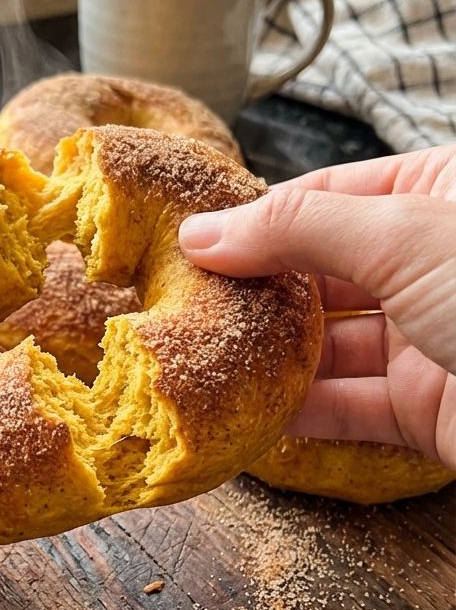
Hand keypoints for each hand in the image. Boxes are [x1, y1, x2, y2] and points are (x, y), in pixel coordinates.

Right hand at [179, 146, 455, 469]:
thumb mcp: (402, 233)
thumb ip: (297, 230)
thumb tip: (205, 231)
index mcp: (437, 194)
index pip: (326, 196)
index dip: (257, 218)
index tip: (188, 241)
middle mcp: (431, 264)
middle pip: (321, 274)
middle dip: (256, 292)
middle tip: (179, 307)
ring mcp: (429, 339)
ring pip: (329, 347)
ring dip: (268, 357)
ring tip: (199, 361)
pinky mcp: (427, 411)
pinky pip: (347, 410)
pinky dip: (298, 415)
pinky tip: (246, 413)